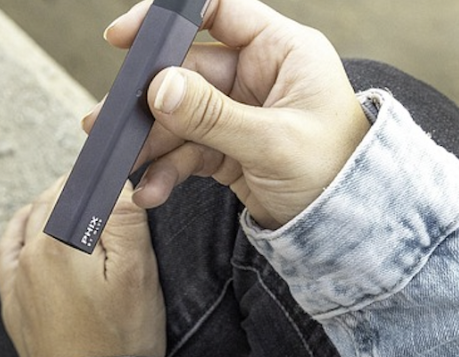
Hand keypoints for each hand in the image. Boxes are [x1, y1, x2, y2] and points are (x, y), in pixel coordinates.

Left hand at [0, 178, 165, 356]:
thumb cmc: (121, 340)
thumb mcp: (137, 272)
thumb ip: (124, 217)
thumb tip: (115, 178)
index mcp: (58, 237)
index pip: (83, 181)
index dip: (108, 166)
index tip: (126, 155)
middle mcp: (28, 251)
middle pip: (57, 196)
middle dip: (85, 184)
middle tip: (115, 179)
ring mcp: (17, 277)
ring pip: (33, 217)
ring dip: (57, 202)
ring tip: (86, 199)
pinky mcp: (12, 300)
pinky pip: (9, 247)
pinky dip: (22, 227)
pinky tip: (32, 221)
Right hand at [95, 0, 371, 228]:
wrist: (352, 233)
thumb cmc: (336, 176)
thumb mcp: (273, 143)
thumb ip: (213, 115)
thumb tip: (159, 87)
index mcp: (282, 52)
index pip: (218, 11)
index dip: (168, 19)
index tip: (122, 38)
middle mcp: (259, 75)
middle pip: (186, 71)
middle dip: (146, 100)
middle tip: (107, 123)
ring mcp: (241, 112)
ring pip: (179, 115)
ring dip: (149, 141)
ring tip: (122, 165)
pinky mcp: (230, 149)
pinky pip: (186, 150)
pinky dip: (164, 169)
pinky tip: (149, 190)